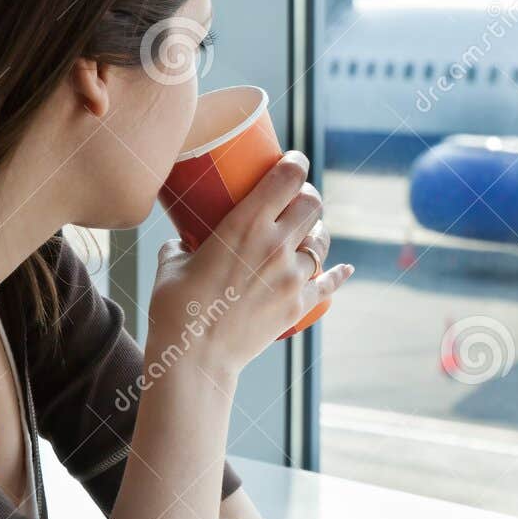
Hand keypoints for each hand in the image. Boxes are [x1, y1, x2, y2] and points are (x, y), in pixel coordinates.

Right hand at [149, 150, 352, 376]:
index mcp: (245, 225)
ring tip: (309, 232)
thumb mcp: (172, 262)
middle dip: (307, 196)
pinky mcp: (298, 304)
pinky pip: (328, 283)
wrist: (195, 358)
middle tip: (298, 198)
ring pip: (321, 242)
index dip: (296, 163)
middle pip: (311, 205)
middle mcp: (275, 245)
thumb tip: (185, 240)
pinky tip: (345, 268)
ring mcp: (291, 276)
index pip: (287, 178)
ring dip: (317, 232)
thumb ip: (183, 243)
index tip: (294, 160)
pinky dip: (337, 274)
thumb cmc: (175, 308)